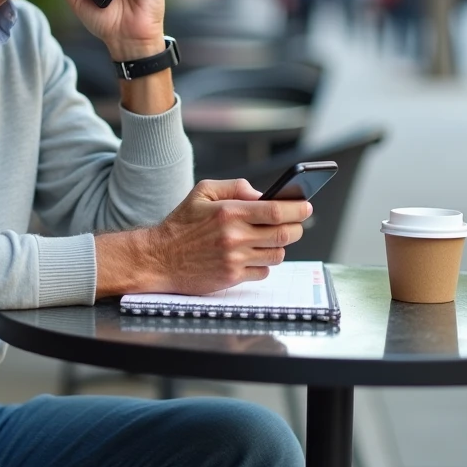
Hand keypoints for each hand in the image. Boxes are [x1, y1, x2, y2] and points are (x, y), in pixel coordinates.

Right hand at [134, 179, 309, 295]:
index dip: (298, 208)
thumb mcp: (203, 193)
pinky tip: (251, 255)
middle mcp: (234, 236)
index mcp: (229, 212)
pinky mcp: (232, 278)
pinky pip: (263, 271)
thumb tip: (263, 195)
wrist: (159, 258)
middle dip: (296, 227)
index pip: (276, 211)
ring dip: (279, 246)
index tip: (306, 205)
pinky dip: (263, 264)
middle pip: (284, 234)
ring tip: (268, 239)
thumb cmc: (181, 224)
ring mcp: (234, 259)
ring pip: (277, 254)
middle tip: (295, 223)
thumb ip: (235, 187)